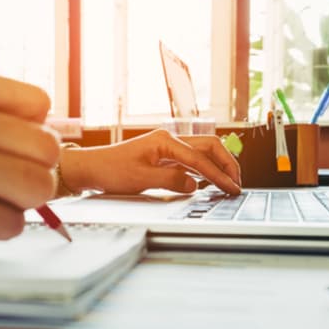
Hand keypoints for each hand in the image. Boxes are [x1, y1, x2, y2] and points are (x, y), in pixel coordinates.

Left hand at [59, 129, 240, 194]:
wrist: (91, 168)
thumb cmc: (111, 170)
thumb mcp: (141, 179)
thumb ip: (170, 181)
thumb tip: (195, 184)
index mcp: (165, 141)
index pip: (200, 159)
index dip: (219, 175)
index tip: (232, 188)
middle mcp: (169, 140)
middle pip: (209, 147)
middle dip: (227, 164)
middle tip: (238, 183)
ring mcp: (167, 147)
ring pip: (202, 152)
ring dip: (218, 166)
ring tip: (230, 183)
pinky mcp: (164, 157)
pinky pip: (192, 160)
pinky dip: (206, 170)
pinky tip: (212, 181)